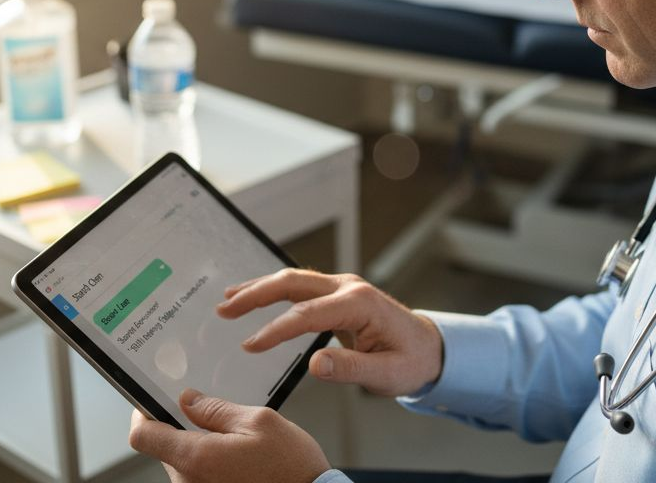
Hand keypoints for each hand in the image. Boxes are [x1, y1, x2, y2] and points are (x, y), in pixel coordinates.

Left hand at [128, 388, 329, 482]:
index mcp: (197, 458)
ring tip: (237, 441)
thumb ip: (217, 410)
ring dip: (201, 447)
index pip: (143, 435)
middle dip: (184, 427)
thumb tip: (188, 400)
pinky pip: (199, 477)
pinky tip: (240, 460)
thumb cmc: (292, 470)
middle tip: (215, 416)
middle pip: (165, 447)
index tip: (150, 400)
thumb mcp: (259, 423)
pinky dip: (212, 464)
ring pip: (184, 461)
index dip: (142, 413)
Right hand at [217, 269, 443, 396]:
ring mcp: (343, 286)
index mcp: (359, 304)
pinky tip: (252, 296)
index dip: (275, 330)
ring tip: (228, 300)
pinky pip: (299, 287)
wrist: (430, 348)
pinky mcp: (337, 293)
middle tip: (225, 310)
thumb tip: (315, 366)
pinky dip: (272, 290)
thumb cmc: (411, 361)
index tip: (250, 347)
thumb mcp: (386, 375)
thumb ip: (351, 369)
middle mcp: (349, 287)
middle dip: (256, 294)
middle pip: (293, 283)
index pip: (307, 315)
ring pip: (293, 280)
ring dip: (259, 288)